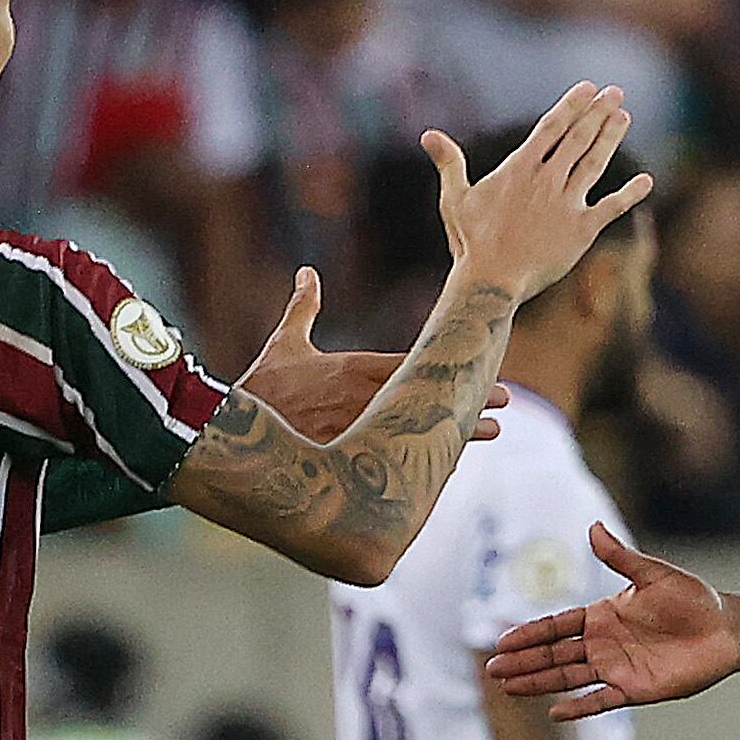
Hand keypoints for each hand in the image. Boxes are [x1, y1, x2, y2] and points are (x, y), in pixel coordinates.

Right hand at [225, 274, 503, 449]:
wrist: (235, 430)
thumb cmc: (261, 387)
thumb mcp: (284, 344)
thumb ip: (303, 308)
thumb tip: (308, 273)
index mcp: (352, 369)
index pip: (411, 366)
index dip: (447, 365)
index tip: (477, 364)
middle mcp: (362, 401)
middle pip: (425, 399)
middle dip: (465, 401)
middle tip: (505, 403)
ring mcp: (359, 434)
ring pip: (417, 432)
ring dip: (455, 434)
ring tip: (492, 432)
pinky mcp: (348, 462)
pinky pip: (393, 463)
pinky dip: (422, 464)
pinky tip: (448, 467)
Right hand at [428, 87, 651, 309]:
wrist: (492, 280)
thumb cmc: (471, 241)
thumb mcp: (455, 198)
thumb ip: (449, 163)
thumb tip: (428, 135)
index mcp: (520, 169)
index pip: (551, 127)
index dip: (572, 105)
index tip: (588, 88)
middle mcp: (547, 180)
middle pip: (578, 138)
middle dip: (598, 112)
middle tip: (616, 91)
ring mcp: (567, 204)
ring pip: (595, 163)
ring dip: (611, 137)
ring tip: (623, 116)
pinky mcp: (582, 230)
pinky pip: (611, 207)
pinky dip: (629, 194)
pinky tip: (646, 181)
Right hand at [484, 523, 737, 719]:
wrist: (726, 629)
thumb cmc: (693, 598)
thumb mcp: (654, 575)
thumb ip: (621, 557)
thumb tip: (592, 527)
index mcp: (602, 615)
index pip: (557, 626)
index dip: (529, 634)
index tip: (501, 641)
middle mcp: (603, 644)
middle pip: (554, 654)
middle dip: (523, 661)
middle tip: (492, 670)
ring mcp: (616, 668)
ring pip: (568, 677)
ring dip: (539, 682)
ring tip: (509, 689)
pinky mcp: (635, 690)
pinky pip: (601, 700)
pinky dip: (580, 706)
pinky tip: (555, 711)